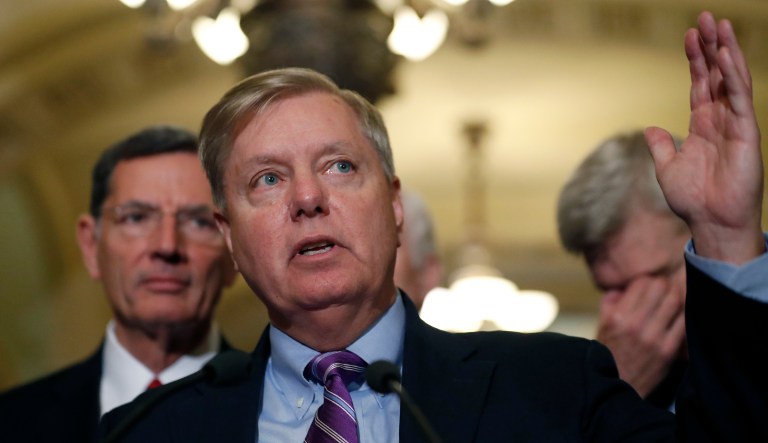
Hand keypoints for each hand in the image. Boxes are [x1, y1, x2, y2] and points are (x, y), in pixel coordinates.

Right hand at [596, 277, 685, 397]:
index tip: (648, 285)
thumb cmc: (608, 352)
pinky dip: (684, 314)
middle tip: (665, 289)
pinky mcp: (668, 350)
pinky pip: (683, 322)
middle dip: (665, 285)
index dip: (647, 280)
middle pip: (662, 288)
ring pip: (676, 302)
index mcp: (618, 316)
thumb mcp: (602, 324)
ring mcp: (654, 337)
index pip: (642, 283)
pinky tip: (680, 315)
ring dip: (677, 297)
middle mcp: (636, 324)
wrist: (617, 385)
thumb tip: (623, 287)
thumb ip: (610, 302)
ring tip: (674, 300)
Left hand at [645, 11, 763, 263]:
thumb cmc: (692, 199)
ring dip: (726, 53)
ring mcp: (735, 124)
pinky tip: (727, 56)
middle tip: (706, 17)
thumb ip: (660, 145)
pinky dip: (733, 76)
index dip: (695, 59)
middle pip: (716, 75)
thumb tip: (651, 128)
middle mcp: (721, 120)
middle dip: (711, 47)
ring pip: (731, 81)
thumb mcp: (667, 168)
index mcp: (702, 125)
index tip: (689, 34)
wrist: (711, 222)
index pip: (700, 84)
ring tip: (720, 26)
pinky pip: (740, 99)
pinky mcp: (747, 133)